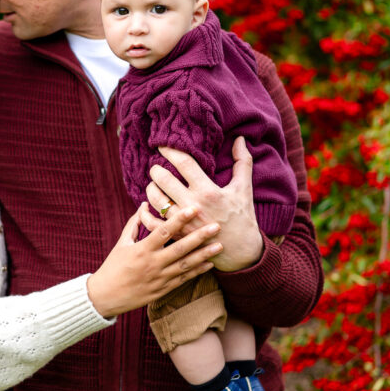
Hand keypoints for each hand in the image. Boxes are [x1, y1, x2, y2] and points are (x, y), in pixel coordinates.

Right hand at [87, 204, 222, 318]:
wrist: (106, 296)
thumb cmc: (113, 266)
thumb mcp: (121, 243)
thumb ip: (134, 223)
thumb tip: (144, 205)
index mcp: (142, 250)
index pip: (164, 231)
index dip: (179, 219)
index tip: (193, 208)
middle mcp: (153, 264)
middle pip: (180, 248)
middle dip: (199, 236)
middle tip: (216, 226)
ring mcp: (159, 278)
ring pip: (186, 265)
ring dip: (204, 255)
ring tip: (220, 245)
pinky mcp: (163, 290)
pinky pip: (184, 279)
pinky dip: (198, 272)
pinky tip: (210, 264)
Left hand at [145, 137, 263, 272]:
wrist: (242, 251)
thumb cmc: (243, 217)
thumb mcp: (244, 188)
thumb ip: (243, 162)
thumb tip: (240, 139)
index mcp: (208, 191)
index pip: (183, 163)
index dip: (170, 151)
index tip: (163, 146)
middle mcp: (192, 205)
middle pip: (164, 179)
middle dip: (155, 170)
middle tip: (155, 167)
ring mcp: (182, 222)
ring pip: (155, 199)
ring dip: (150, 189)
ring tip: (153, 184)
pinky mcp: (176, 235)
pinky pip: (152, 223)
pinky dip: (145, 213)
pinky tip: (147, 206)